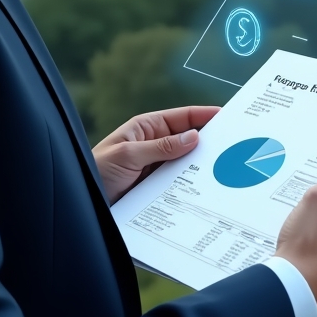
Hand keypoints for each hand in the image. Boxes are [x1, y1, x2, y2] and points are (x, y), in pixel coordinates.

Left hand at [93, 106, 219, 203]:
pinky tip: (206, 191)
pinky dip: (192, 186)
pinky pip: (179, 183)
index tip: (226, 117)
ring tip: (226, 171)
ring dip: (202, 167)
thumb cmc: (97, 170)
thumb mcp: (128, 155)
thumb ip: (161, 147)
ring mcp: (157, 167)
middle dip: (209, 143)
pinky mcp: (157, 187)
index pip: (182, 117)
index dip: (205, 115)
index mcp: (147, 128)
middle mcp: (155, 145)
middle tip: (234, 147)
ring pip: (186, 164)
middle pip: (189, 140)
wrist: (83, 202)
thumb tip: (194, 137)